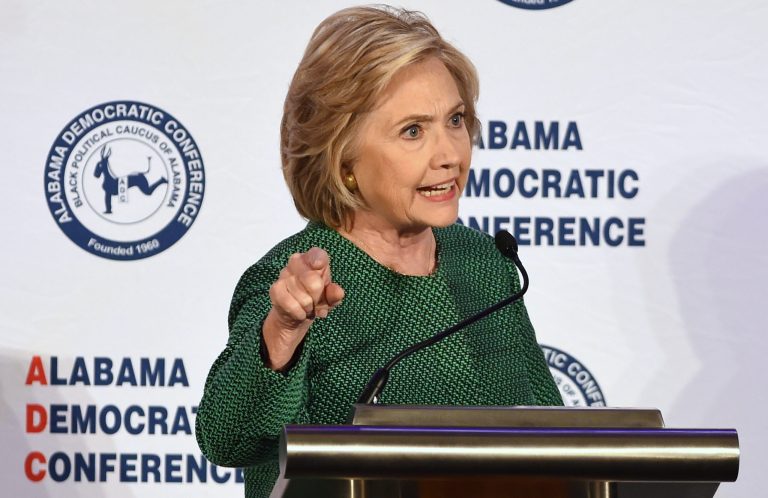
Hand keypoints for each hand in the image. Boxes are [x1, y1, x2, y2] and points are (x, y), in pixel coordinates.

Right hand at [263, 248, 344, 369]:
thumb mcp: (330, 299)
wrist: (296, 314)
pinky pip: (292, 306)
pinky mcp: (275, 289)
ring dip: (308, 308)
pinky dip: (299, 313)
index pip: (316, 254)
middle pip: (312, 280)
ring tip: (307, 306)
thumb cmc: (316, 300)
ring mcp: (284, 275)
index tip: (318, 266)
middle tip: (316, 300)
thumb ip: (335, 294)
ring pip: (303, 298)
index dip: (318, 259)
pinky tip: (299, 312)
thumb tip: (337, 292)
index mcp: (313, 260)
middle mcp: (297, 262)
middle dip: (317, 297)